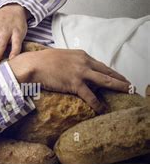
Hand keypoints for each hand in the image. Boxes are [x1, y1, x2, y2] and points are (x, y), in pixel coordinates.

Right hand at [8, 48, 131, 112]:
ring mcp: (80, 72)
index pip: (100, 64)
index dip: (111, 72)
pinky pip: (90, 95)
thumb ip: (72, 62)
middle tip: (130, 85)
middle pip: (107, 71)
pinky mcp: (75, 83)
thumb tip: (77, 70)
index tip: (118, 76)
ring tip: (127, 92)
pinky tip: (102, 109)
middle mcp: (84, 62)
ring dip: (118, 87)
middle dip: (120, 79)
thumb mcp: (62, 56)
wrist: (33, 65)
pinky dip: (97, 103)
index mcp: (81, 55)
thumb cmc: (43, 61)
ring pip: (105, 81)